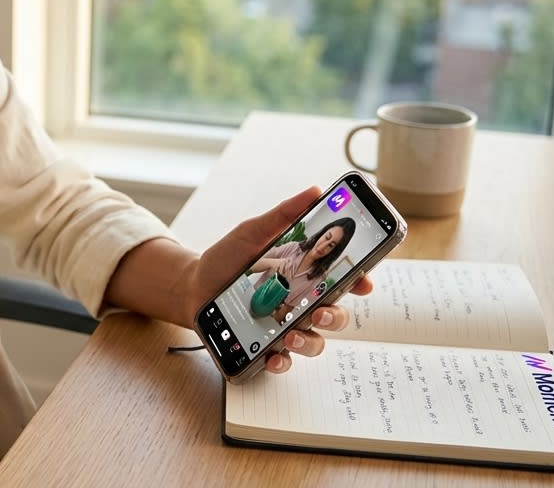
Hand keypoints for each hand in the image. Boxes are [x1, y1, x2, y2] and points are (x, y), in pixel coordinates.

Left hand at [181, 186, 372, 374]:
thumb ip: (282, 216)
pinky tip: (273, 356)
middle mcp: (300, 303)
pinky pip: (283, 361)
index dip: (359, 281)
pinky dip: (282, 362)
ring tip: (291, 334)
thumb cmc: (226, 259)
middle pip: (335, 315)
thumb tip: (314, 191)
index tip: (362, 282)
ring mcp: (284, 327)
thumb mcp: (251, 233)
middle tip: (321, 311)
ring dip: (309, 341)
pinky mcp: (264, 346)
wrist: (191, 285)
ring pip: (314, 341)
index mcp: (304, 275)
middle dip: (336, 317)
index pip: (342, 280)